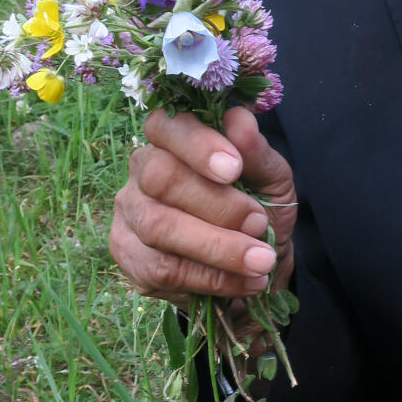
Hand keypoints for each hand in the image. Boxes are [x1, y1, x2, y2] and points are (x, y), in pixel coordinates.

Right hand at [109, 106, 297, 304]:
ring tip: (262, 260)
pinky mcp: (130, 260)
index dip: (197, 144)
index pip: (165, 126)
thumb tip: (239, 120)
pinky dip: (212, 278)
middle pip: (159, 177)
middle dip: (216, 204)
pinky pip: (163, 270)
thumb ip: (256, 153)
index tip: (234, 169)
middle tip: (258, 223)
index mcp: (171, 141)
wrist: (256, 267)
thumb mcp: (272, 181)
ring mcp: (129, 217)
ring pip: (159, 227)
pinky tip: (247, 281)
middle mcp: (140, 173)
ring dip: (218, 248)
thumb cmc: (260, 211)